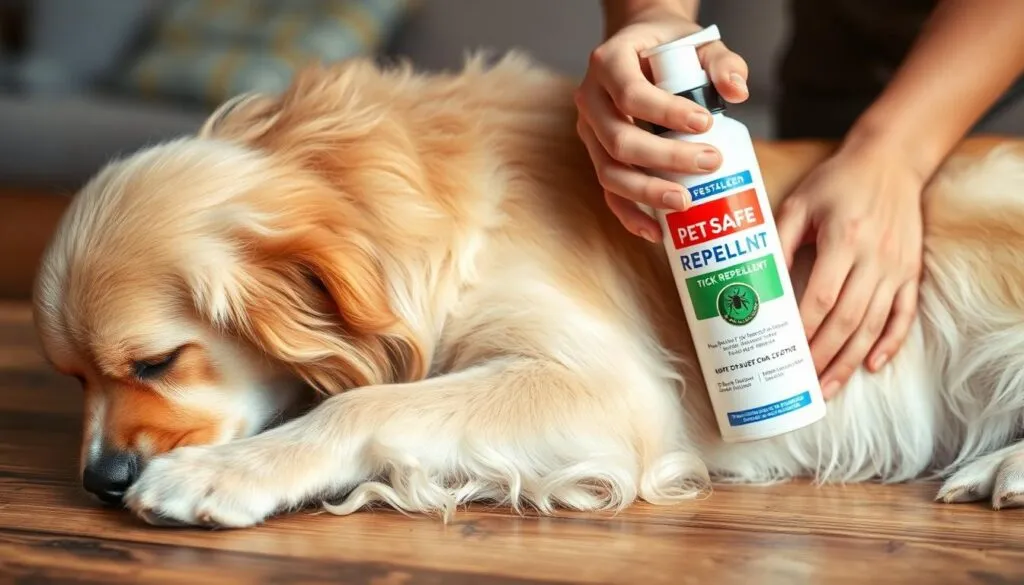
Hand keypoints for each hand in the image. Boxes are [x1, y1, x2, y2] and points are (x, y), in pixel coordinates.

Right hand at [574, 8, 749, 241]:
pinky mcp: (599, 156)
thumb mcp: (699, 42)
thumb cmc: (669, 47)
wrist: (641, 49)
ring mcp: (591, 132)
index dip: (666, 113)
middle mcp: (590, 99)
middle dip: (665, 158)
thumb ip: (723, 62)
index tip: (706, 123)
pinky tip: (657, 231)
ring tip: (686, 202)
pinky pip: (609, 192)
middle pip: (618, 140)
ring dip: (647, 192)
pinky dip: (631, 215)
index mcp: (608, 63)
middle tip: (711, 162)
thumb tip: (738, 93)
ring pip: (609, 172)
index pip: (630, 94)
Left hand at [776, 143, 924, 398]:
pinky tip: (872, 365)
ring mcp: (897, 267)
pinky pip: (904, 314)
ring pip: (874, 324)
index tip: (786, 354)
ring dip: (850, 360)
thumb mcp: (800, 203)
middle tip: (803, 385)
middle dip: (823, 357)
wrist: (890, 160)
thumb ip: (779, 241)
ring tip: (828, 387)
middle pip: (847, 320)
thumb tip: (759, 283)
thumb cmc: (836, 181)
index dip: (804, 330)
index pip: (821, 298)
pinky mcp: (911, 271)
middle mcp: (874, 258)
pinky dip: (890, 343)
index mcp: (844, 239)